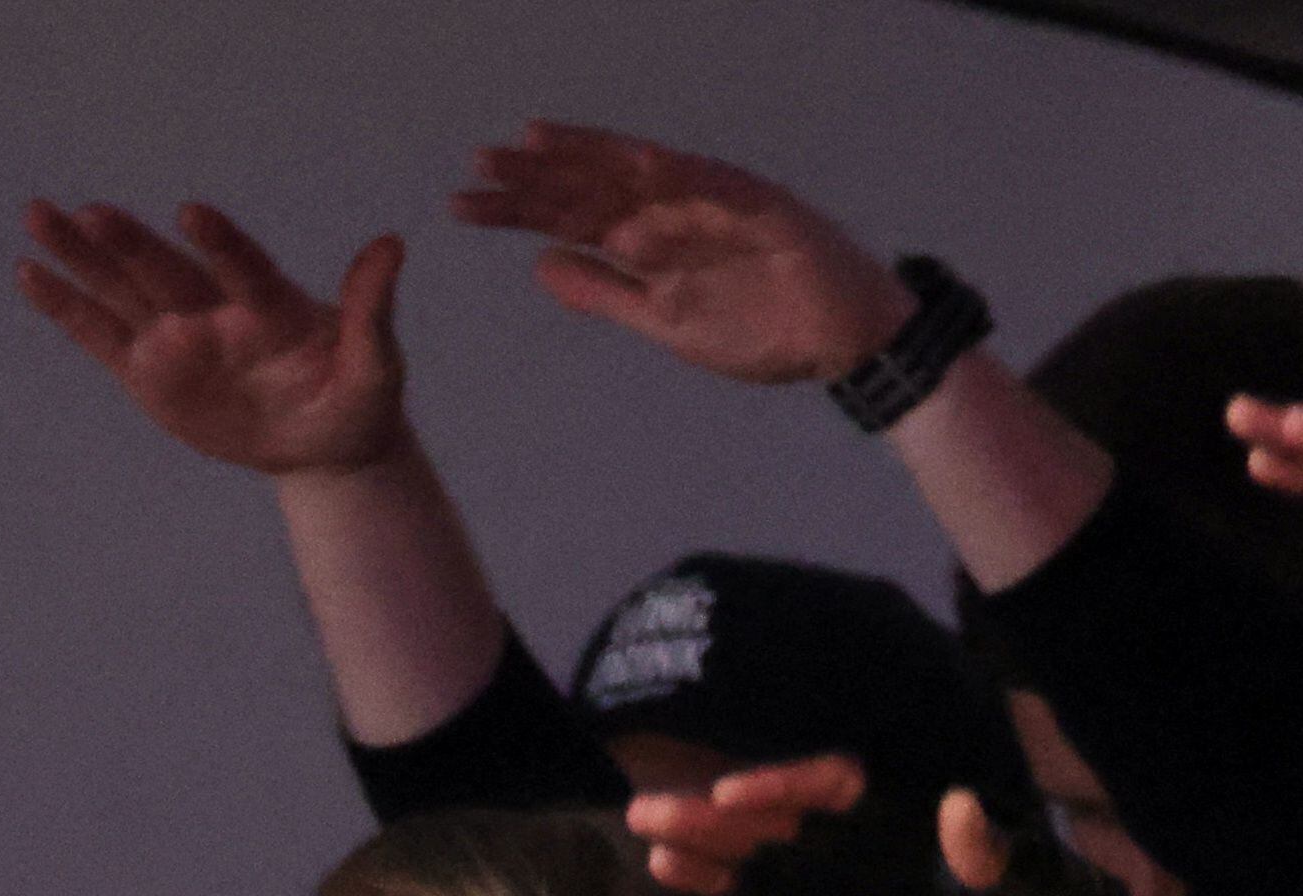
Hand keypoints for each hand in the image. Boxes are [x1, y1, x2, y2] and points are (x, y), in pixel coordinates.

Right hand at [21, 199, 409, 478]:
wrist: (323, 447)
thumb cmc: (356, 402)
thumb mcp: (376, 369)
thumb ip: (373, 312)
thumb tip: (393, 245)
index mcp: (270, 305)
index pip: (242, 267)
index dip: (220, 244)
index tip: (193, 216)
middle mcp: (215, 309)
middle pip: (165, 270)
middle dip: (127, 243)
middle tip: (90, 212)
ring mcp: (177, 338)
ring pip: (122, 290)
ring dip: (81, 257)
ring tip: (38, 215)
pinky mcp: (149, 372)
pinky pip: (102, 336)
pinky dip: (66, 309)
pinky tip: (29, 274)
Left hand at [453, 121, 911, 386]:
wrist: (839, 339)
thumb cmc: (759, 324)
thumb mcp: (666, 319)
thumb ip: (607, 293)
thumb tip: (541, 265)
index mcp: (651, 234)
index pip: (572, 213)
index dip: (519, 206)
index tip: (463, 202)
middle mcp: (675, 208)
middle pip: (594, 182)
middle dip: (537, 174)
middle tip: (479, 163)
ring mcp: (717, 203)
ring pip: (643, 175)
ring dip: (590, 160)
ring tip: (535, 149)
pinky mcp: (763, 208)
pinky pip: (715, 192)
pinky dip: (677, 186)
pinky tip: (636, 173)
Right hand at [631, 760, 1145, 895]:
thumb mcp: (1027, 879)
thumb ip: (990, 848)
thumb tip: (960, 808)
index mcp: (899, 806)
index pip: (831, 783)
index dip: (784, 785)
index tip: (738, 793)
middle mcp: (854, 828)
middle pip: (774, 809)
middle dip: (714, 810)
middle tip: (647, 809)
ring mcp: (830, 866)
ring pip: (754, 846)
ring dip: (700, 840)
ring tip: (643, 831)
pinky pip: (759, 889)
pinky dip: (715, 880)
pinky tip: (667, 872)